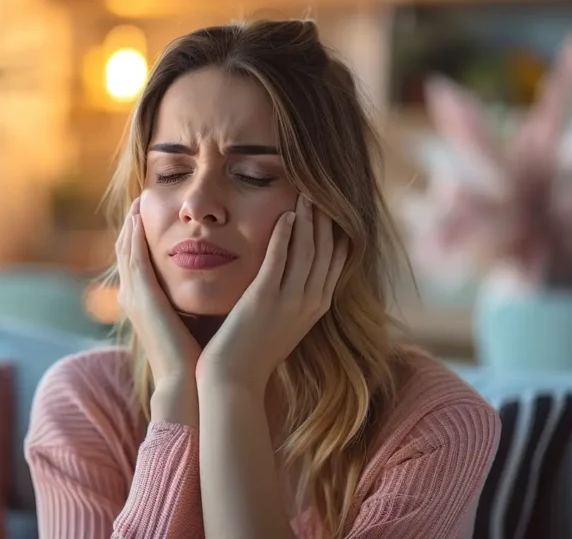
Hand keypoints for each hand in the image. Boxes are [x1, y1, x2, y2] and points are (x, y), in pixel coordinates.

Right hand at [115, 196, 201, 422]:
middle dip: (131, 225)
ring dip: (131, 223)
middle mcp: (133, 298)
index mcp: (145, 304)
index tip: (152, 216)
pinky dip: (134, 235)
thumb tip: (216, 282)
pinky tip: (140, 217)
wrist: (187, 383)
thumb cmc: (197, 358)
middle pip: (125, 251)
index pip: (138, 262)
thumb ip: (197, 299)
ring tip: (139, 201)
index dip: (140, 238)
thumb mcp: (195, 320)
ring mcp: (134, 296)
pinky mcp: (141, 297)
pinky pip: (133, 257)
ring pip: (126, 249)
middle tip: (140, 200)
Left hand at [197, 194, 348, 393]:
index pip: (336, 260)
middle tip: (321, 190)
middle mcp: (310, 302)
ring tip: (305, 193)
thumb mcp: (284, 323)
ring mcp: (289, 300)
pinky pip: (279, 258)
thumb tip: (293, 276)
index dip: (336, 231)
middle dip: (325, 217)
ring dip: (307, 218)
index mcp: (317, 307)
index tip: (333, 207)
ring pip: (307, 250)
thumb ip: (292, 298)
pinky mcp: (264, 298)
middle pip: (326, 249)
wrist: (235, 380)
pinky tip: (285, 215)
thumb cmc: (253, 352)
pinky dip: (284, 235)